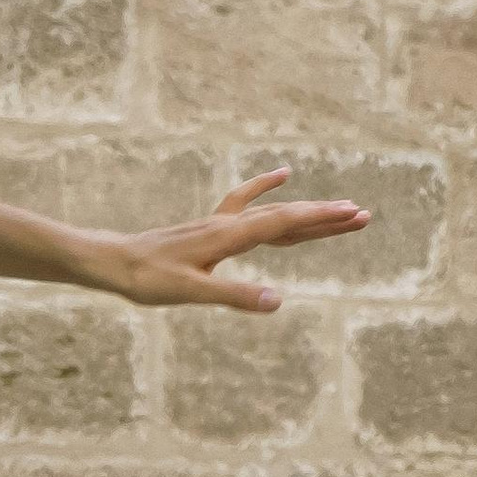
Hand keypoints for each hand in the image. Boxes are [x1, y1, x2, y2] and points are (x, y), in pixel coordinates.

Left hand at [91, 170, 367, 312]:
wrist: (113, 262)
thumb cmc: (148, 280)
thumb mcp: (192, 294)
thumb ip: (235, 296)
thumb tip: (279, 301)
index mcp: (228, 238)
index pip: (284, 224)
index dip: (320, 219)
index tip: (352, 215)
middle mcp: (228, 225)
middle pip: (286, 216)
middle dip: (325, 217)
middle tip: (363, 215)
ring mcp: (219, 224)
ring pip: (272, 213)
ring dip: (306, 211)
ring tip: (341, 209)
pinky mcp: (210, 228)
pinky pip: (246, 203)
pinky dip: (266, 190)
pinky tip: (282, 175)